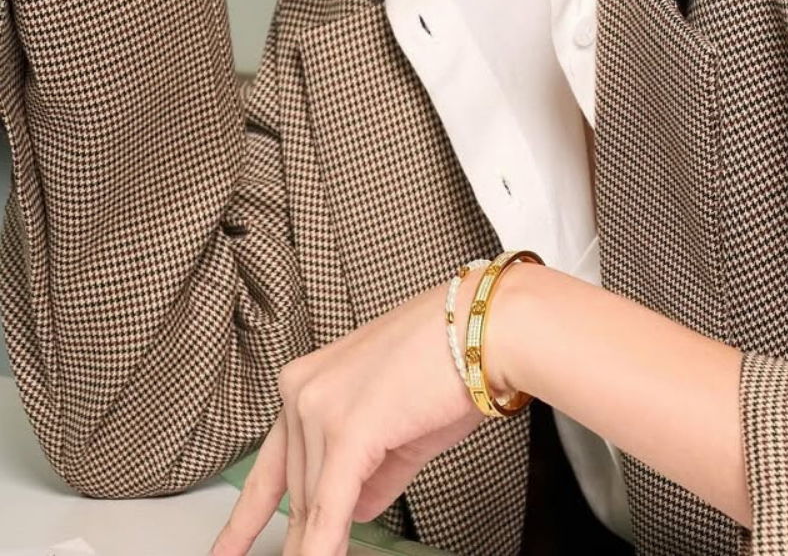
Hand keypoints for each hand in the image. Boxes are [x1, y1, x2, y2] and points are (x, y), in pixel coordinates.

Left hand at [209, 266, 500, 555]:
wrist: (484, 329)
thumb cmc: (451, 365)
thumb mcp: (395, 427)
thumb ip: (366, 472)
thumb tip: (352, 512)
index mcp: (306, 382)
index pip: (271, 467)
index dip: (244, 522)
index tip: (227, 551)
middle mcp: (302, 390)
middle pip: (296, 490)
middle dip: (305, 536)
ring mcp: (320, 408)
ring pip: (311, 501)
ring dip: (321, 543)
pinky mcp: (348, 430)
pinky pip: (330, 506)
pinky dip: (326, 545)